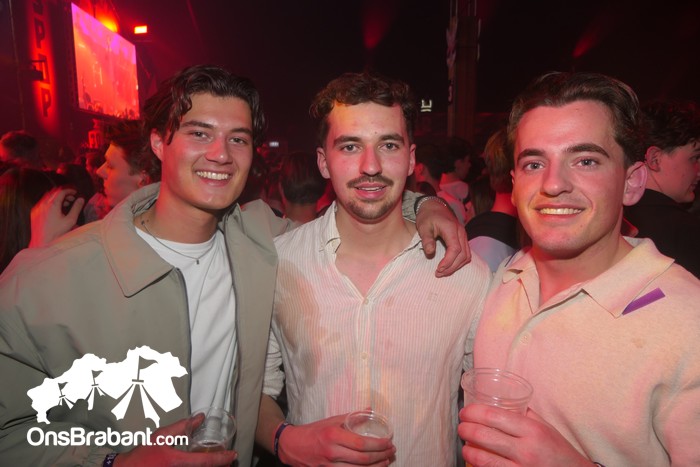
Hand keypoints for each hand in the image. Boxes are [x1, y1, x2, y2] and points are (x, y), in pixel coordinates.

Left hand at [29, 187, 84, 247]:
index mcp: (53, 205)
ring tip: (67, 205)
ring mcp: (41, 209)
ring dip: (61, 200)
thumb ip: (76, 208)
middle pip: (56, 195)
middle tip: (73, 199)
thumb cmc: (59, 231)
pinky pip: (48, 204)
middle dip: (66, 195)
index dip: (69, 191)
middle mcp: (46, 205)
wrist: (46, 241)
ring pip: (52, 199)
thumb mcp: (71, 219)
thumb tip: (81, 199)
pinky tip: (61, 210)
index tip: (75, 193)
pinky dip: (56, 204)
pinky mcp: (40, 213)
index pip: (61, 192)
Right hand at [114, 417, 236, 466]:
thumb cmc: (142, 455)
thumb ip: (182, 427)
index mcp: (176, 462)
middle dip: (221, 466)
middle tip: (229, 460)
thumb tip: (200, 418)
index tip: (233, 454)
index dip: (222, 458)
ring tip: (221, 463)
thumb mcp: (161, 437)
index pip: (205, 462)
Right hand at [278, 414, 394, 465]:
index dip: (378, 445)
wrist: (292, 446)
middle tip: (391, 451)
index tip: (389, 442)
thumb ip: (352, 417)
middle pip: (363, 459)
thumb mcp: (331, 420)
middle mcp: (332, 453)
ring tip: (386, 461)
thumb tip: (370, 410)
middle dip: (381, 456)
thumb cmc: (314, 431)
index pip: (361, 444)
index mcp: (333, 436)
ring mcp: (329, 466)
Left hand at [415, 198, 470, 276]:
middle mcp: (461, 232)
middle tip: (438, 273)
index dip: (448, 262)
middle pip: (463, 255)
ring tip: (443, 271)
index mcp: (451, 229)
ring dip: (456, 266)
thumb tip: (430, 253)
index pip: (455, 249)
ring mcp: (463, 235)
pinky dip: (459, 261)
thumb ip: (427, 240)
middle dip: (451, 267)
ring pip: (467, 255)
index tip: (438, 269)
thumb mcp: (423, 227)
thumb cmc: (428, 216)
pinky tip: (449, 265)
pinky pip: (466, 253)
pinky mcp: (462, 238)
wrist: (434, 206)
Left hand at [458, 405, 591, 466]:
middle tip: (461, 427)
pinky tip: (475, 461)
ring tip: (465, 445)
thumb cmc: (560, 452)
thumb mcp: (546, 428)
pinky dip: (479, 465)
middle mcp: (526, 450)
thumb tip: (502, 402)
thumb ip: (525, 415)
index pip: (494, 416)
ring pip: (483, 458)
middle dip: (466, 429)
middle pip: (484, 435)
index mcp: (532, 430)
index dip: (473, 412)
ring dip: (468, 450)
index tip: (466, 412)